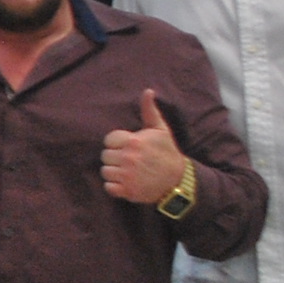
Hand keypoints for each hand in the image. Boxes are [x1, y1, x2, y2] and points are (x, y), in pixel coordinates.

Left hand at [100, 90, 189, 207]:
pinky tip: (125, 182)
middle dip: (114, 157)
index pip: (109, 140)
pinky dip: (114, 187)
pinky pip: (107, 187)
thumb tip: (148, 91)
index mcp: (134, 142)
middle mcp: (129, 158)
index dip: (116, 143)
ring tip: (126, 171)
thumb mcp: (160, 130)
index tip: (127, 147)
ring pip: (105, 171)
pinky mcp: (127, 191)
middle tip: (127, 160)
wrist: (178, 180)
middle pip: (105, 156)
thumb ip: (150, 111)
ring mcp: (127, 176)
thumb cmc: (167, 152)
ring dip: (113, 172)